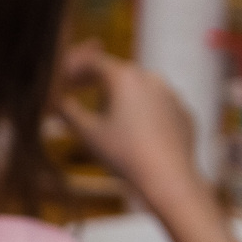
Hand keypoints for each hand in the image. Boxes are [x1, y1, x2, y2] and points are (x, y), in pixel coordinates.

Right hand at [52, 42, 203, 200]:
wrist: (169, 179)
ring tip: (110, 120)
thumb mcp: (87, 133)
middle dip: (99, 82)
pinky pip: (160, 108)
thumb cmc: (124, 154)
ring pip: (141, 90)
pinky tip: (138, 135)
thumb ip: (69, 112)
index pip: (94, 62)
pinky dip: (146, 115)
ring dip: (124, 98)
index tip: (65, 79)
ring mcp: (172, 96)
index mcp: (124, 77)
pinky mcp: (184, 114)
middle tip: (81, 92)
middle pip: (119, 73)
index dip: (75, 68)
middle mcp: (151, 78)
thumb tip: (57, 103)